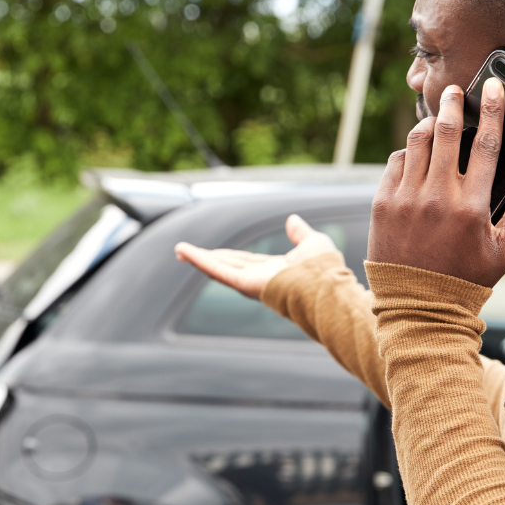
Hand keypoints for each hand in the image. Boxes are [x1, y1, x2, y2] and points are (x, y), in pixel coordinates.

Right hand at [174, 214, 338, 298]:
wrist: (325, 285)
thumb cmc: (324, 269)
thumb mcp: (312, 242)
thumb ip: (300, 233)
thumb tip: (292, 219)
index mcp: (274, 271)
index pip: (246, 262)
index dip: (228, 256)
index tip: (213, 252)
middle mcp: (260, 278)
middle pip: (227, 266)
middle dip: (206, 259)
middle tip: (185, 252)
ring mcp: (251, 282)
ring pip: (219, 268)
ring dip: (198, 259)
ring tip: (179, 250)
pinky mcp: (244, 284)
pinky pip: (219, 271)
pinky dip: (200, 261)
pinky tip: (186, 253)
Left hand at [367, 78, 504, 287]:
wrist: (417, 306)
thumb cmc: (467, 278)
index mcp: (471, 205)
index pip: (486, 144)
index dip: (491, 110)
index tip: (492, 88)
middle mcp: (437, 196)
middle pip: (446, 132)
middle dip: (452, 104)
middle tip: (454, 91)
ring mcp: (405, 199)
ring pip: (416, 142)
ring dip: (427, 124)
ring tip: (435, 118)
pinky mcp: (381, 204)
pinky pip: (394, 163)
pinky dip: (407, 152)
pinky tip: (415, 153)